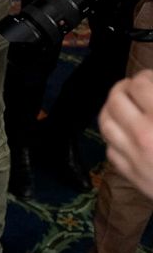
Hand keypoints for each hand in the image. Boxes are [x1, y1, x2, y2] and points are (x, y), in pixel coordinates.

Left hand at [99, 70, 152, 200]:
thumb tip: (151, 86)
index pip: (140, 85)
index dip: (145, 77)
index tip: (149, 78)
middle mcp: (144, 136)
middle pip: (116, 100)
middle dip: (122, 88)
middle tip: (131, 86)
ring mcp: (134, 157)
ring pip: (105, 123)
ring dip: (111, 109)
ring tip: (121, 105)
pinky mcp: (131, 175)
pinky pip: (110, 149)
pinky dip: (113, 137)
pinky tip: (124, 133)